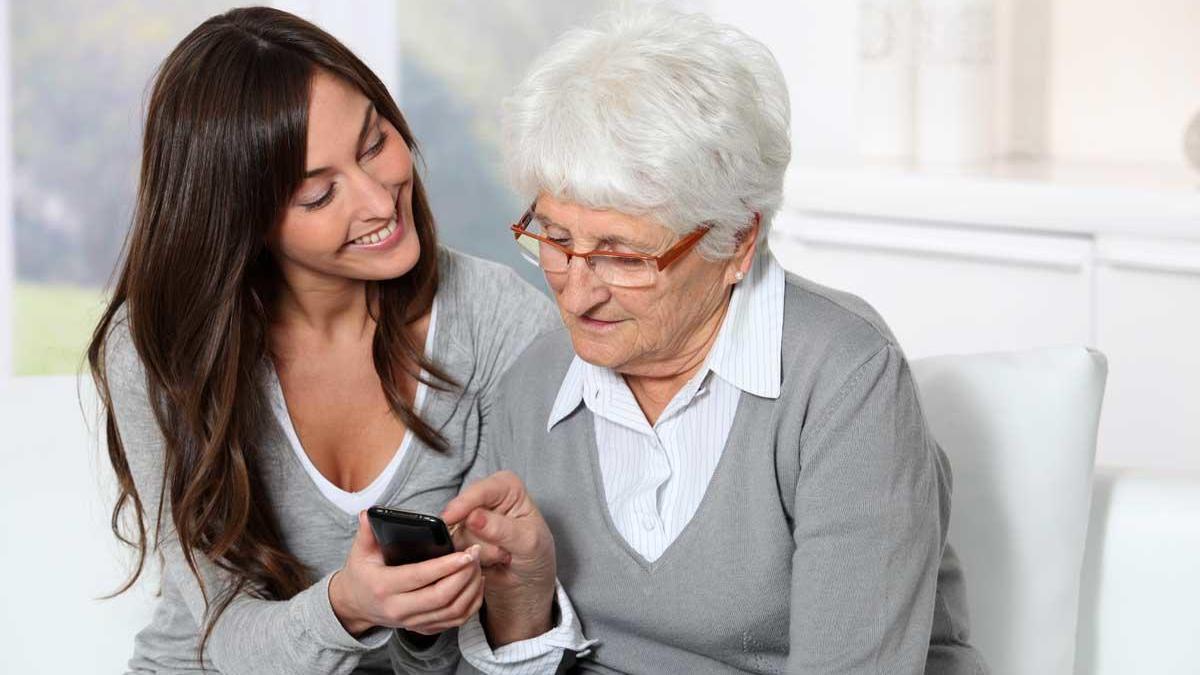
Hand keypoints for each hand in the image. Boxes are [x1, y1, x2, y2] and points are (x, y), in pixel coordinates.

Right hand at [329, 510, 484, 635]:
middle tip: (476, 554)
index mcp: (384, 586)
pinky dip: (470, 605)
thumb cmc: (361, 574)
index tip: (466, 552)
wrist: (356, 606)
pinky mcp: (423, 628)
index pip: (420, 577)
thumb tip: (368, 514)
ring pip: (452, 611)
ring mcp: (411, 622)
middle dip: (464, 575)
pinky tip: (475, 585)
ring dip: (471, 590)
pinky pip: (454, 621)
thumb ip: (366, 532)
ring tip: (478, 567)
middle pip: (441, 597)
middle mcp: (398, 609)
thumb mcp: (359, 552)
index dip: (446, 565)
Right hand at [441, 470, 556, 645]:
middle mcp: (485, 498)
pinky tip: (488, 563)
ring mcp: (470, 519)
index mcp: (506, 486)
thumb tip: (472, 517)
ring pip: (456, 535)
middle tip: (505, 550)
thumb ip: (500, 528)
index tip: (450, 518)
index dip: (463, 504)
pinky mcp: (460, 538)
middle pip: (462, 513)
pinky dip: (470, 560)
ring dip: (479, 552)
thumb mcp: (528, 541)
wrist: (529, 584)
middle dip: (480, 538)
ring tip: (502, 556)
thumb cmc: (536, 555)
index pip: (479, 490)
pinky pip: (452, 550)